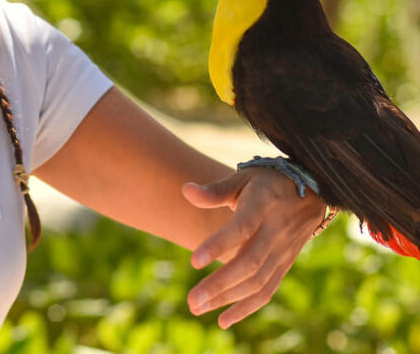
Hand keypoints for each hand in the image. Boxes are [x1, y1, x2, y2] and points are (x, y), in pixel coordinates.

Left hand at [182, 168, 324, 328]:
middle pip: (248, 263)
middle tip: (191, 301)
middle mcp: (276, 231)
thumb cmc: (267, 182)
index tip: (194, 262)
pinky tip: (224, 319)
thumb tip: (185, 190)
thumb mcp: (243, 178)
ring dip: (228, 299)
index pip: (240, 229)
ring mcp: (283, 251)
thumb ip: (215, 190)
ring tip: (197, 308)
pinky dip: (246, 307)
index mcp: (263, 205)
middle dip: (219, 285)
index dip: (218, 245)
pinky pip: (267, 290)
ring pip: (257, 281)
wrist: (313, 191)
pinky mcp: (285, 264)